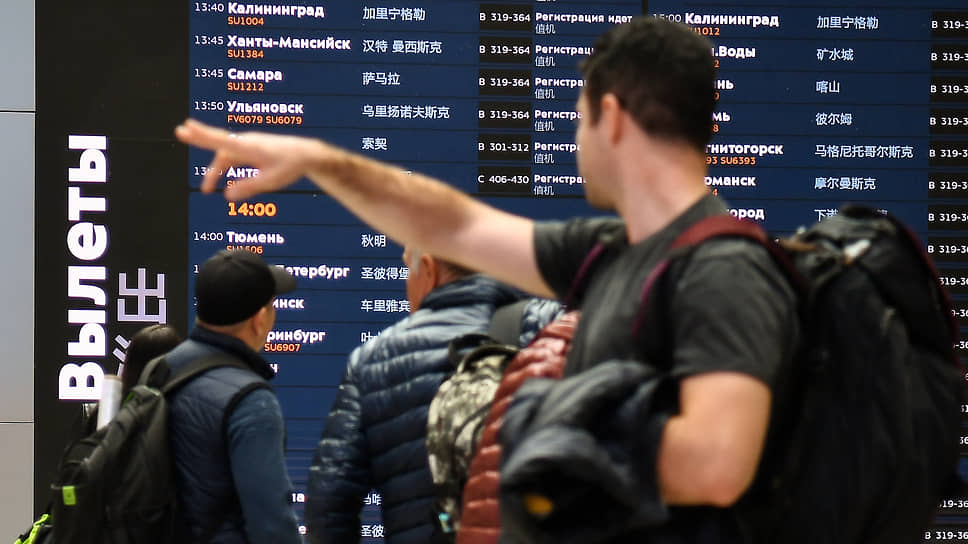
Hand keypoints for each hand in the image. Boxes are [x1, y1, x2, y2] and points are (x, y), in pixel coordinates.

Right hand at [174, 118, 327, 200]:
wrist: (306, 154)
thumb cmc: (290, 167)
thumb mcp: (270, 181)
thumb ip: (248, 188)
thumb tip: (227, 196)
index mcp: (249, 147)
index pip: (221, 140)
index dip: (202, 135)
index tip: (186, 127)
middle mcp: (247, 142)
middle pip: (218, 145)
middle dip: (199, 139)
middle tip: (179, 131)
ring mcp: (249, 144)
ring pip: (226, 157)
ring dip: (216, 172)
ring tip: (206, 189)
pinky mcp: (252, 148)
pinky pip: (233, 158)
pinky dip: (226, 169)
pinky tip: (223, 182)